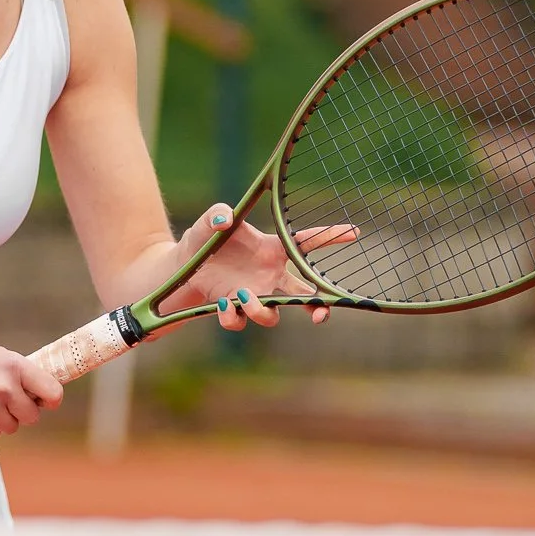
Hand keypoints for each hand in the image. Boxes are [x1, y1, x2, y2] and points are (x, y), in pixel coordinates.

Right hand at [0, 342, 65, 438]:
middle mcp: (6, 386)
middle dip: (21, 412)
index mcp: (13, 365)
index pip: (51, 391)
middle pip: (32, 416)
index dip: (50, 400)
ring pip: (12, 427)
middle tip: (5, 403)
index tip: (45, 402)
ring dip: (1, 420)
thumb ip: (17, 372)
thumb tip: (39, 392)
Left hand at [161, 204, 358, 331]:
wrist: (179, 267)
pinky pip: (241, 321)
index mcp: (271, 250)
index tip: (355, 232)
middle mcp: (268, 276)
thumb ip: (216, 213)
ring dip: (262, 310)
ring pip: (273, 315)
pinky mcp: (233, 309)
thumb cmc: (202, 241)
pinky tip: (224, 303)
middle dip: (319, 308)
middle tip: (321, 315)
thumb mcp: (208, 222)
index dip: (330, 237)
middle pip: (304, 297)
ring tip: (245, 295)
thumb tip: (225, 217)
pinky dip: (233, 316)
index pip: (307, 242)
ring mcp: (252, 295)